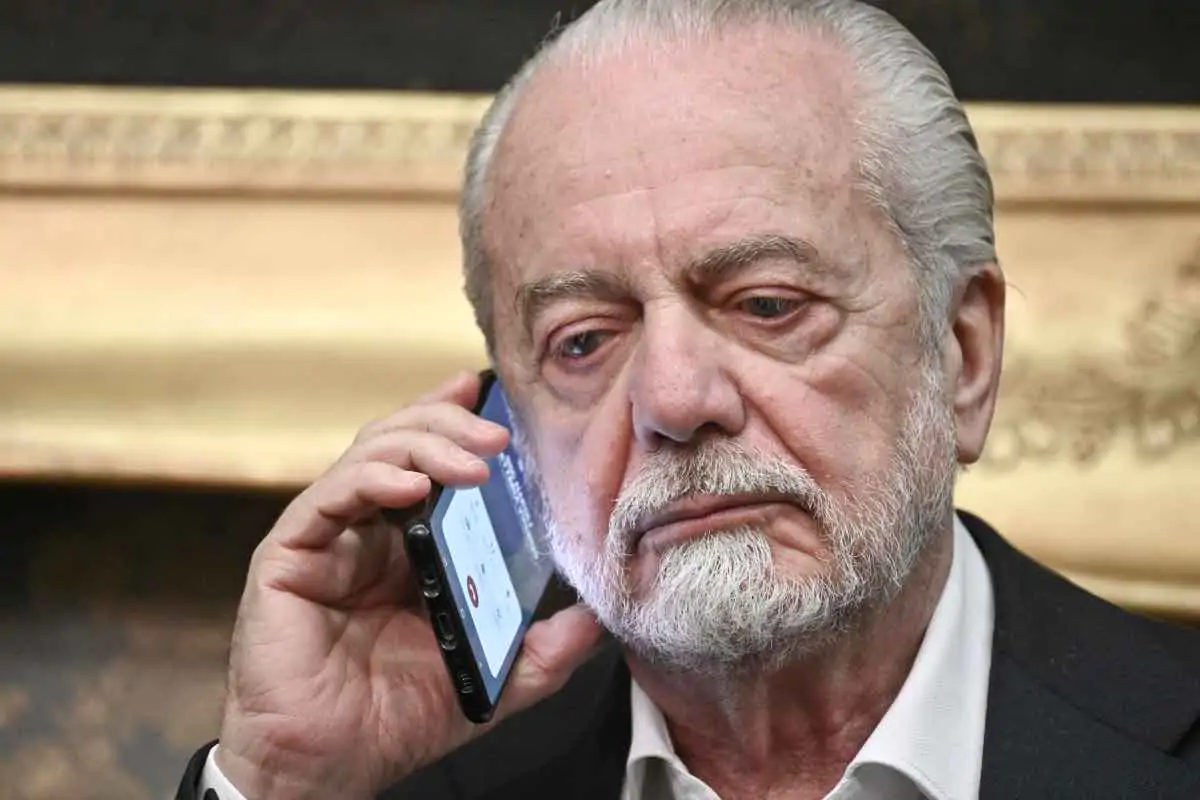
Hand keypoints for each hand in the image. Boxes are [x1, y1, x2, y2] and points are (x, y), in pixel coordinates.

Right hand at [215, 372, 603, 799]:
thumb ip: (544, 648)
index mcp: (406, 546)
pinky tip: (412, 486)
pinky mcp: (288, 556)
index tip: (491, 393)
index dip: (454, 421)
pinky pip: (329, 498)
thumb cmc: (396, 721)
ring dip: (423, 446)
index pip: (430, 461)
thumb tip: (596, 617)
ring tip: (473, 461)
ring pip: (368, 456)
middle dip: (450, 426)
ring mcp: (325, 540)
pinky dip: (371, 480)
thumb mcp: (491, 676)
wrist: (329, 769)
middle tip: (498, 433)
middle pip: (402, 444)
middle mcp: (364, 531)